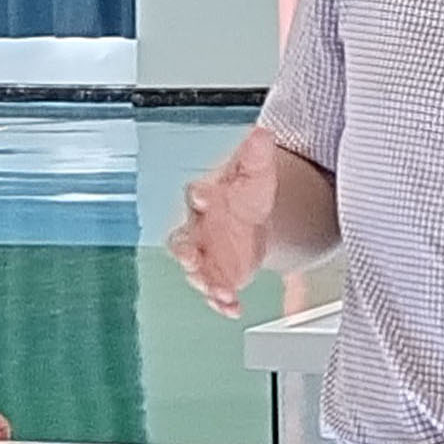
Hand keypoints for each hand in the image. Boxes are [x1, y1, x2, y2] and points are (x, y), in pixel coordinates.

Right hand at [166, 130, 281, 315]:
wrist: (254, 219)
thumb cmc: (247, 193)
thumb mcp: (257, 173)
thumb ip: (256, 155)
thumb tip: (261, 133)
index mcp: (205, 198)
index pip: (195, 193)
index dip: (199, 194)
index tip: (204, 195)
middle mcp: (197, 228)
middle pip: (182, 240)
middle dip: (185, 252)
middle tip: (192, 260)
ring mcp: (205, 255)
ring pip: (196, 271)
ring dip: (206, 283)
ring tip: (222, 293)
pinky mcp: (217, 276)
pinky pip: (214, 291)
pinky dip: (222, 302)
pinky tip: (233, 309)